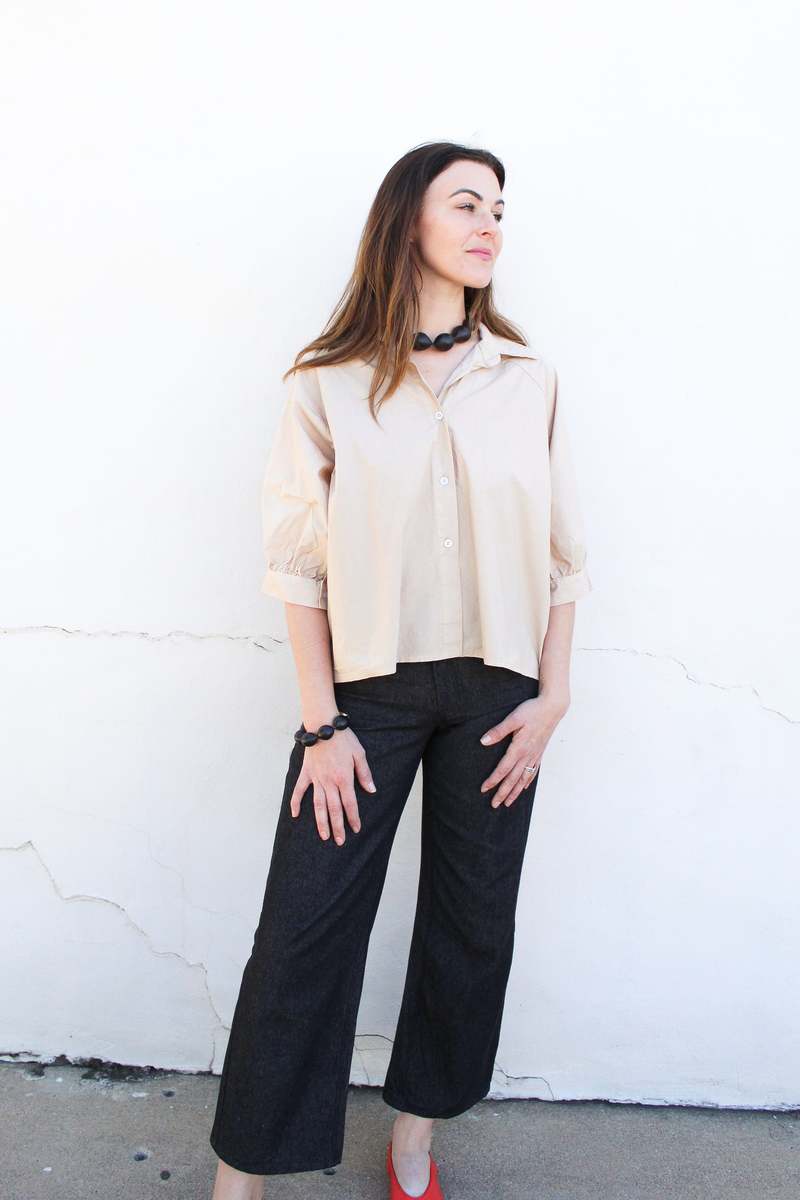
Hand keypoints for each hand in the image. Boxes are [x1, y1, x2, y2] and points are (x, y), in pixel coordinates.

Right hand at [289, 727, 376, 843]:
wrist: (323, 725)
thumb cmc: (344, 739)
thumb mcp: (359, 754)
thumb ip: (364, 774)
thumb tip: (371, 790)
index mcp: (344, 778)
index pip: (349, 803)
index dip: (353, 817)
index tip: (355, 829)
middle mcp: (329, 781)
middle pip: (334, 809)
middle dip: (337, 826)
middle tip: (339, 841)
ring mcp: (316, 778)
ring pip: (318, 805)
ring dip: (321, 821)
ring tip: (323, 835)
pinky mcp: (306, 773)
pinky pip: (299, 790)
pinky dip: (295, 803)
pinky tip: (294, 815)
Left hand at [478, 694, 568, 807]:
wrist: (553, 707)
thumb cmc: (533, 710)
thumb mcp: (513, 718)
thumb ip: (498, 731)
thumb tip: (483, 741)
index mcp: (519, 747)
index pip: (503, 769)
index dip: (493, 780)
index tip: (484, 789)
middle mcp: (528, 755)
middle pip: (513, 779)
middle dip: (503, 793)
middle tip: (494, 805)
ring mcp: (535, 755)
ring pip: (523, 778)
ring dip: (515, 792)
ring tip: (508, 803)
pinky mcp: (540, 752)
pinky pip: (533, 772)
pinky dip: (527, 782)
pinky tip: (523, 788)